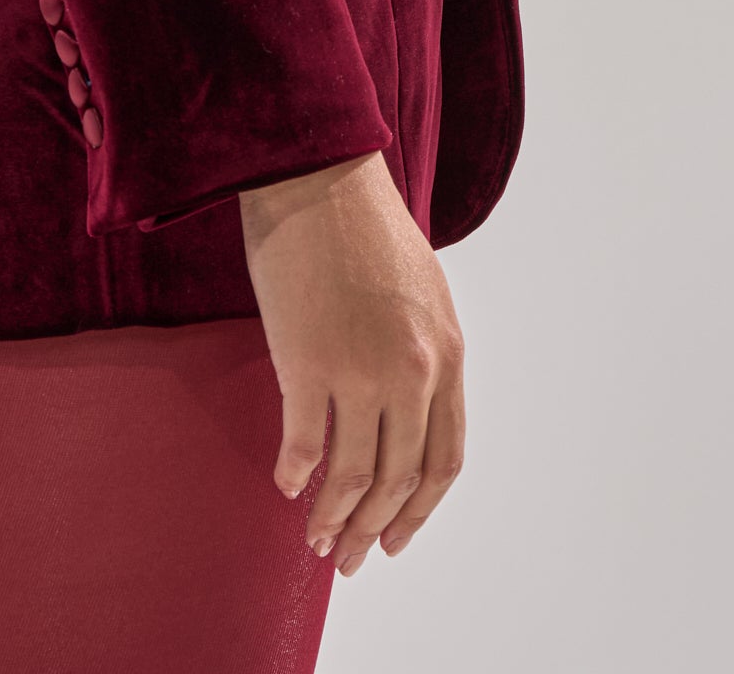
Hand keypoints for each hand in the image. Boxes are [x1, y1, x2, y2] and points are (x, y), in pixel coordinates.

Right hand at [237, 150, 466, 574]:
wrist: (317, 174)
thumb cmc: (364, 224)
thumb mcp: (423, 292)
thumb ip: (424, 355)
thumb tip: (404, 416)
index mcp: (447, 354)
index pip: (443, 461)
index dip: (418, 511)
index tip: (394, 539)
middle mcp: (412, 371)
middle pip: (397, 480)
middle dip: (371, 530)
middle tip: (346, 558)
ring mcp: (361, 370)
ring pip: (352, 476)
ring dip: (331, 518)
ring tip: (313, 539)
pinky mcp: (308, 362)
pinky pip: (305, 444)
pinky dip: (296, 475)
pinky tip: (286, 484)